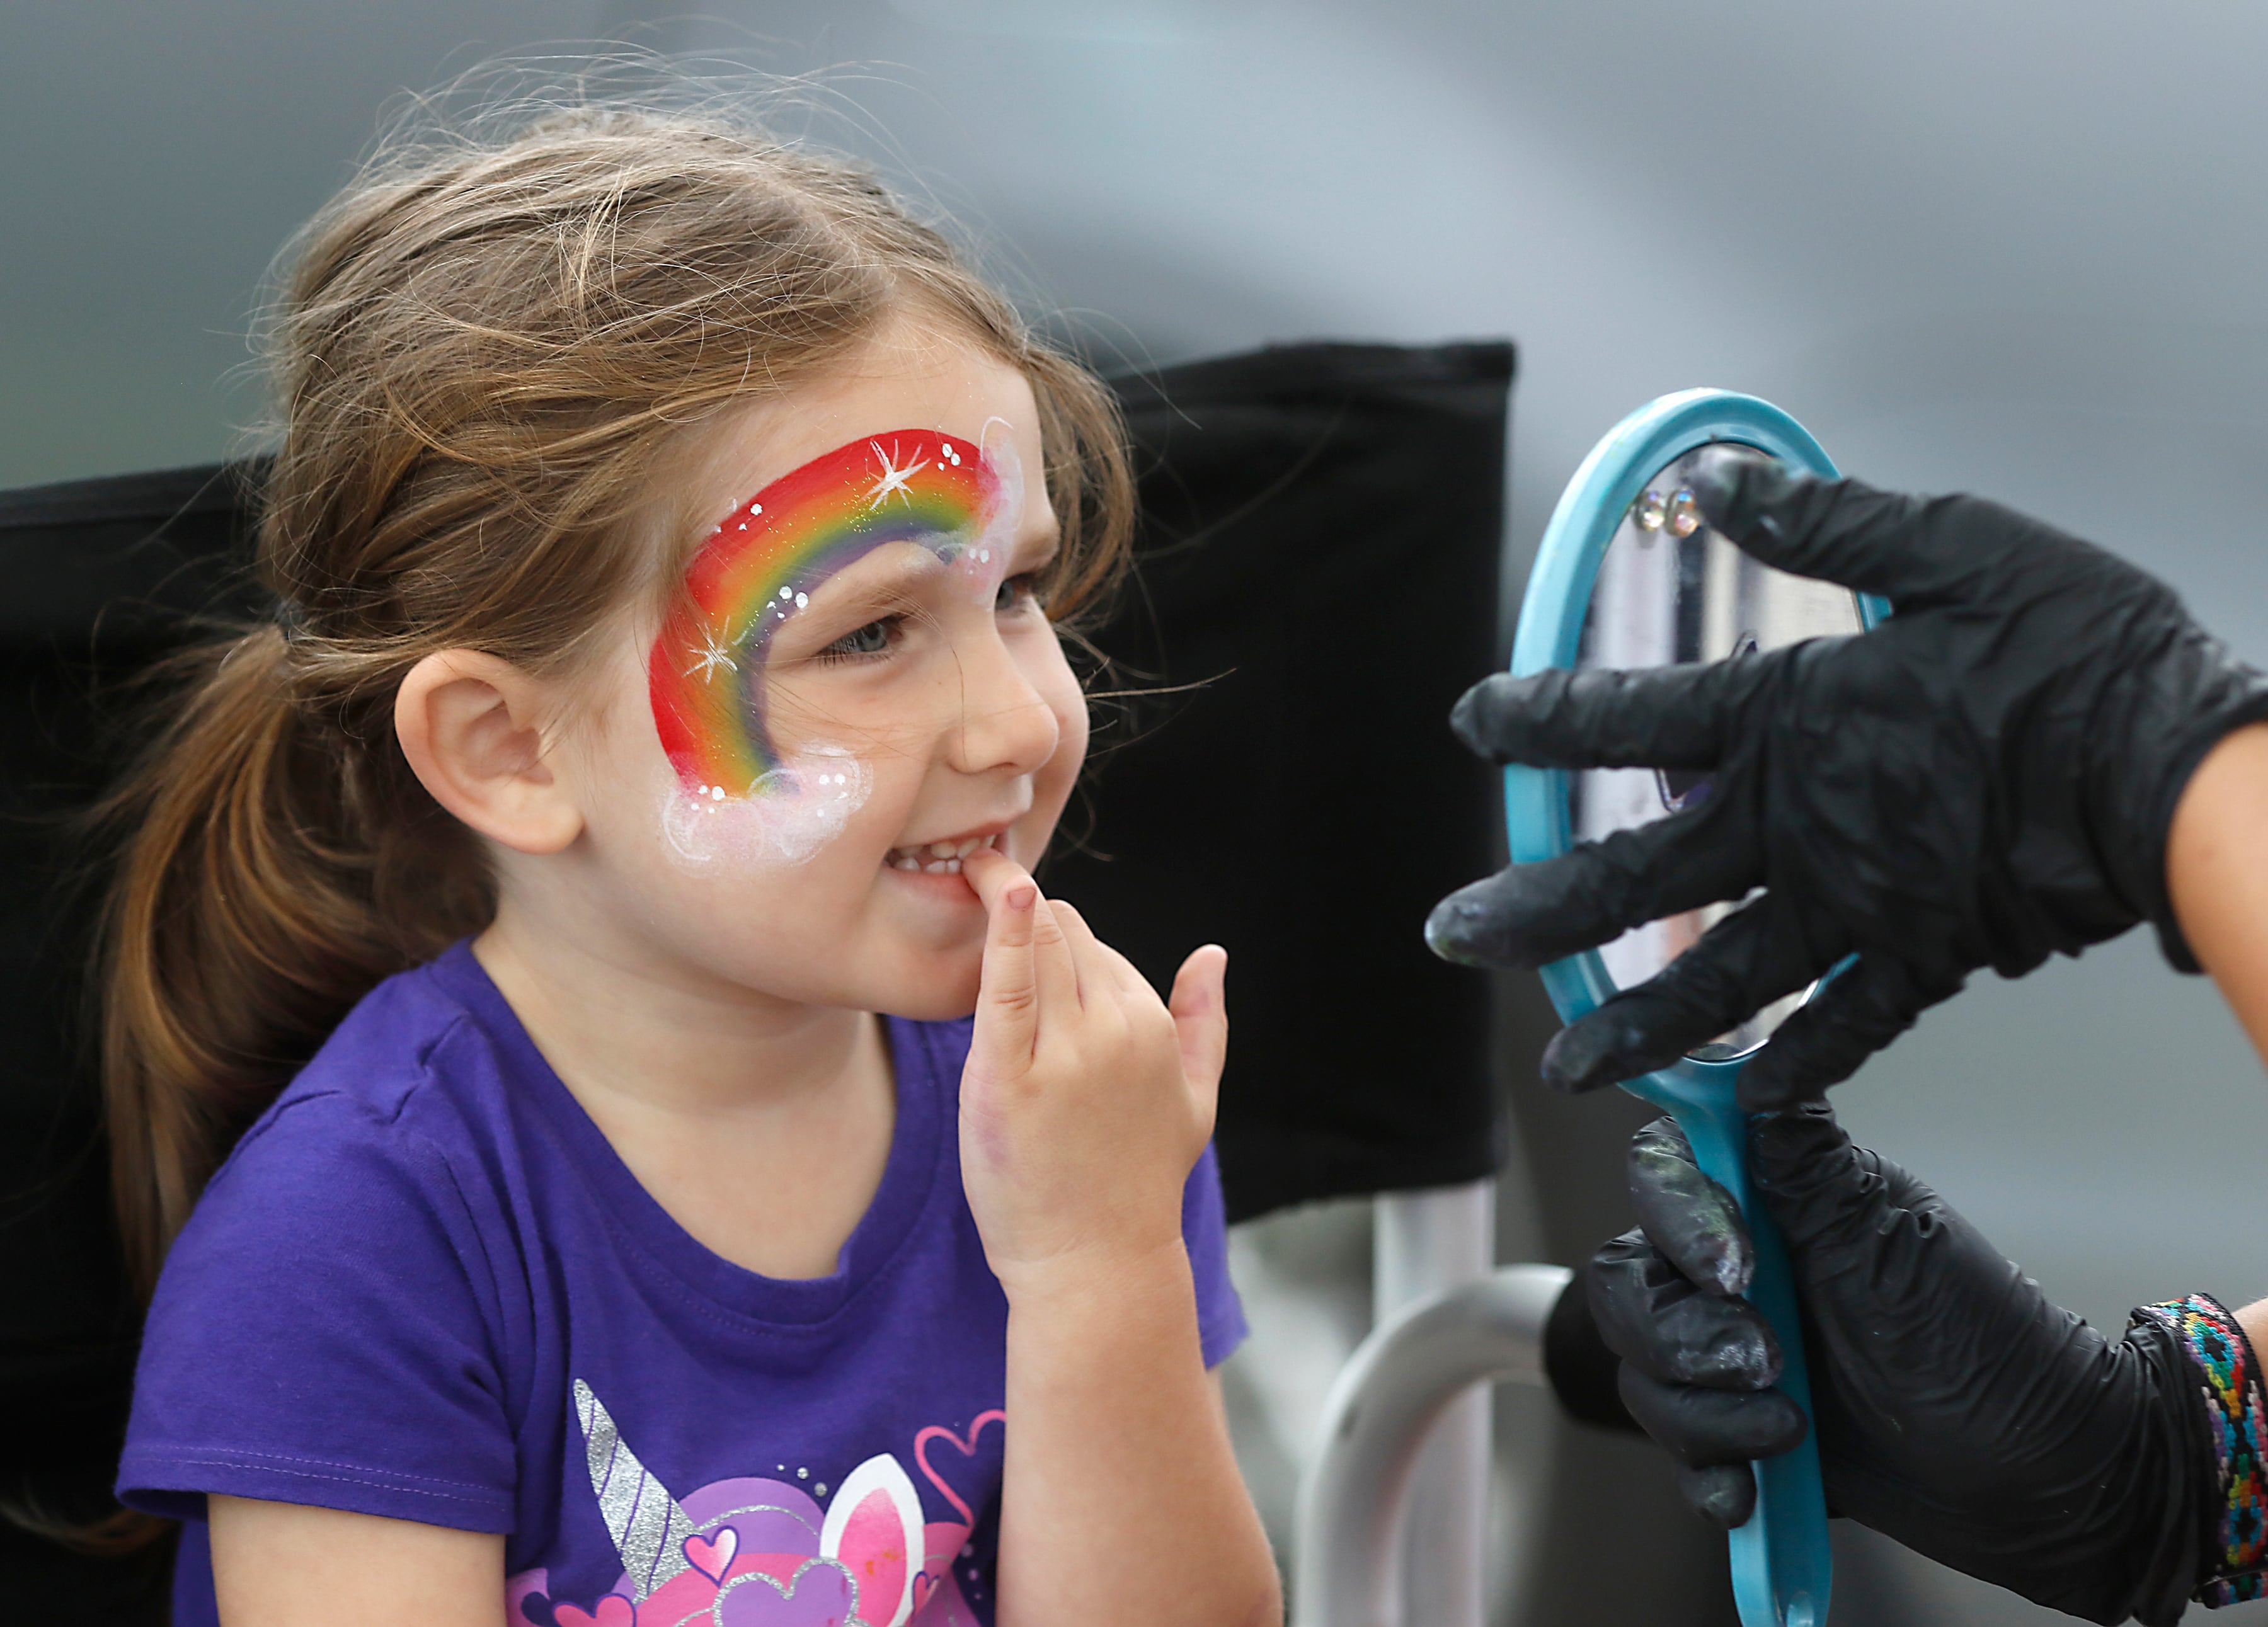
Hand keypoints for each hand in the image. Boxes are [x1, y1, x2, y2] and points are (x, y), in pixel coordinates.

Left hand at [958, 847, 1224, 1292]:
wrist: (1093, 1264)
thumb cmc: (1137, 1184)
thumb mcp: (1194, 1101)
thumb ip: (1204, 1023)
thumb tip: (1212, 954)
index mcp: (1152, 1027)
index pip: (1097, 949)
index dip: (1057, 944)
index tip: (1023, 931)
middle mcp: (1115, 1030)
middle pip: (1064, 933)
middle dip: (1030, 916)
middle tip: (984, 887)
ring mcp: (1062, 1054)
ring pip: (1035, 944)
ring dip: (1004, 904)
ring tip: (971, 871)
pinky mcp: (1006, 1079)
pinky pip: (1003, 985)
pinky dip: (1000, 931)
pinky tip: (995, 890)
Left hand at [1428, 450, 2267, 1106]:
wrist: (2181, 770)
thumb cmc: (2078, 649)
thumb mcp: (1946, 548)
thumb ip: (1818, 525)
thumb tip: (1712, 482)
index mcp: (1792, 719)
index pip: (1631, 715)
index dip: (1541, 718)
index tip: (1472, 723)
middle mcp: (1801, 822)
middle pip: (1639, 877)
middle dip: (1536, 908)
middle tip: (1449, 934)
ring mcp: (1860, 902)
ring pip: (1720, 978)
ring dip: (1634, 1022)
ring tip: (1566, 1065)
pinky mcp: (1930, 956)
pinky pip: (1847, 1024)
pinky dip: (1795, 1062)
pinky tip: (1745, 1095)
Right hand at [1587, 1107, 2220, 1626]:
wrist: (2035, 1475)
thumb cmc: (1978, 1342)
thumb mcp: (1887, 1234)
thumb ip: (1798, 1154)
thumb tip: (1738, 1056)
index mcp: (1765, 1198)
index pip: (1660, 1173)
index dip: (1678, 1219)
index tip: (1739, 1272)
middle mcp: (1731, 1266)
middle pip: (1626, 1280)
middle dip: (1682, 1334)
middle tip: (1768, 1364)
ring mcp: (1725, 1349)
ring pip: (1640, 1366)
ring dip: (1704, 1411)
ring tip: (1788, 1432)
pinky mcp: (1733, 1426)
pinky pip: (1671, 1445)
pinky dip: (1707, 1470)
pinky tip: (1752, 1487)